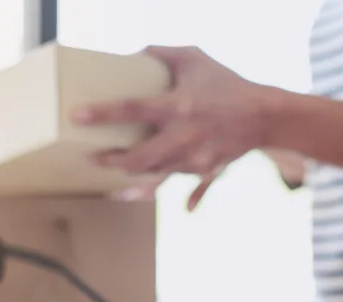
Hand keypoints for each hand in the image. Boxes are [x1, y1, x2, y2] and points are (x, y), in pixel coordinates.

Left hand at [73, 46, 277, 184]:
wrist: (265, 114)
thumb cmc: (227, 83)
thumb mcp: (196, 58)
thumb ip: (163, 53)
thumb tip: (135, 53)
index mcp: (178, 105)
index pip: (133, 109)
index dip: (103, 113)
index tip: (77, 116)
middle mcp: (184, 135)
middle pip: (140, 157)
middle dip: (112, 161)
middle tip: (91, 158)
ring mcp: (196, 156)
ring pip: (158, 175)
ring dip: (133, 180)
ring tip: (112, 176)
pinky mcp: (207, 169)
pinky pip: (194, 186)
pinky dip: (183, 196)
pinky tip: (171, 206)